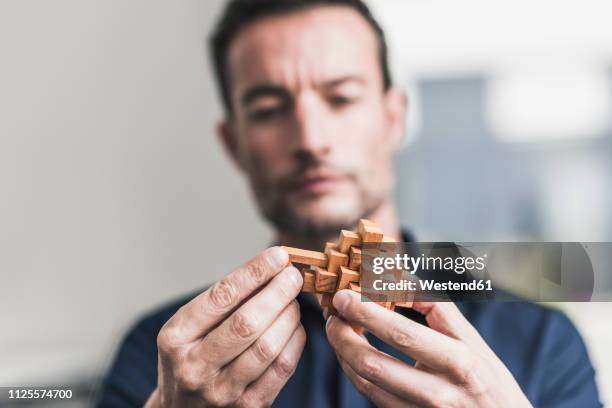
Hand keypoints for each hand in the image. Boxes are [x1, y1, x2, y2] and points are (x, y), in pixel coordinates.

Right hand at [145, 247, 305, 407]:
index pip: (221, 297)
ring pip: (267, 346)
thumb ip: (223, 301)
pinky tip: (295, 326)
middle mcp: (194, 367)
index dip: (254, 272)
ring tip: (293, 300)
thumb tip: (270, 267)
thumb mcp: (188, 328)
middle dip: (278, 292)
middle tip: (293, 275)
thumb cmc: (190, 357)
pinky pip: (282, 368)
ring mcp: (221, 392)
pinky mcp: (248, 407)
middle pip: (247, 322)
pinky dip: (295, 341)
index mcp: (175, 338)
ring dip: (289, 316)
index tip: (278, 256)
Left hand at [325, 290, 532, 406]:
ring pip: (366, 383)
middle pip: (373, 363)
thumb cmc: (491, 382)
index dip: (367, 313)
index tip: (345, 295)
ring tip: (337, 329)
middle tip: (333, 313)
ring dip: (343, 353)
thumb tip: (402, 280)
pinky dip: (354, 372)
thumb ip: (439, 309)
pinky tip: (350, 354)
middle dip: (343, 335)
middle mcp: (438, 391)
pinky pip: (372, 398)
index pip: (401, 333)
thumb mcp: (475, 342)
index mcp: (457, 361)